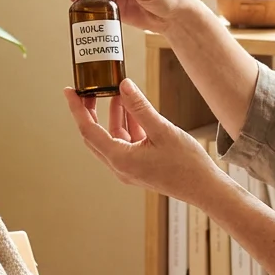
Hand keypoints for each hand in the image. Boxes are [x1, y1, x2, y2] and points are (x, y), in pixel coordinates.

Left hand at [62, 78, 230, 204]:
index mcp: (120, 159)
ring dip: (113, 116)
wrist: (204, 188)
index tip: (69, 91)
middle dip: (90, 111)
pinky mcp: (139, 167)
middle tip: (90, 89)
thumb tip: (123, 86)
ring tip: (117, 92)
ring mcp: (129, 168)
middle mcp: (120, 167)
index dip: (77, 109)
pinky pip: (126, 143)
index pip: (88, 130)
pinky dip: (127, 126)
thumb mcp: (162, 130)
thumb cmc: (186, 164)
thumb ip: (140, 108)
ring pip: (112, 138)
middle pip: (95, 135)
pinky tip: (134, 110)